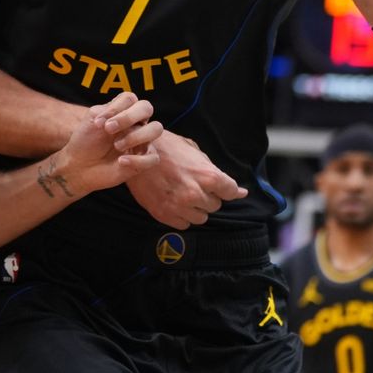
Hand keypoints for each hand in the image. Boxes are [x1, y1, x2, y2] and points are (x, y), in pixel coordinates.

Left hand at [47, 92, 166, 195]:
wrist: (81, 165)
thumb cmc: (87, 140)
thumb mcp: (93, 120)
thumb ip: (107, 111)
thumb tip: (118, 117)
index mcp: (124, 110)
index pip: (130, 98)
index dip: (116, 108)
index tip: (99, 123)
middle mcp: (136, 123)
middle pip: (147, 107)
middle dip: (128, 117)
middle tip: (109, 130)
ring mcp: (142, 141)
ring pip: (156, 128)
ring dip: (136, 136)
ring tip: (117, 146)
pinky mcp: (144, 160)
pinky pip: (153, 158)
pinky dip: (137, 159)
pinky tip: (121, 161)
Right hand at [124, 129, 248, 228]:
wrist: (133, 153)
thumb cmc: (164, 147)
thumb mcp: (193, 150)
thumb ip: (215, 170)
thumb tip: (239, 191)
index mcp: (207, 176)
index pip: (231, 192)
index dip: (228, 190)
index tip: (226, 190)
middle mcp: (196, 194)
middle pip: (215, 206)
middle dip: (208, 196)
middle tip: (194, 185)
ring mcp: (180, 207)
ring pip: (200, 218)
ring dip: (195, 208)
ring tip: (182, 194)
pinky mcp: (165, 215)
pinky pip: (184, 224)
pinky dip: (181, 215)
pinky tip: (173, 202)